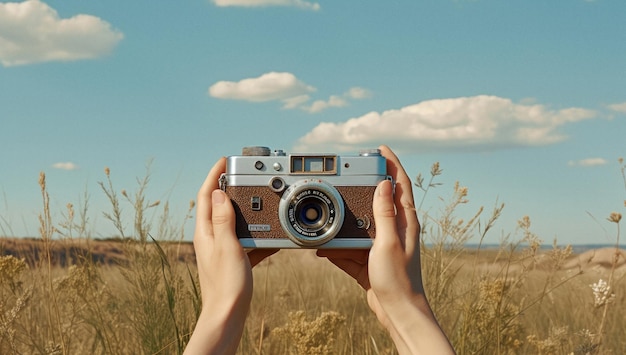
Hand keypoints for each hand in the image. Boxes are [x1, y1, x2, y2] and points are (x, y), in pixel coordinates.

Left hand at [185, 157, 274, 354]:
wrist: (228, 316)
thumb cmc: (226, 285)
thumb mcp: (227, 246)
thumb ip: (223, 219)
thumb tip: (217, 193)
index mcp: (205, 233)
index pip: (205, 196)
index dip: (213, 176)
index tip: (224, 160)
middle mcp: (210, 239)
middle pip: (217, 206)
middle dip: (228, 187)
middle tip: (241, 173)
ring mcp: (222, 250)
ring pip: (232, 222)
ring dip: (243, 209)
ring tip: (257, 198)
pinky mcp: (233, 261)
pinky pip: (246, 241)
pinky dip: (256, 235)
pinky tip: (270, 236)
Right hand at [317, 145, 453, 353]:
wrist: (397, 313)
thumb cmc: (398, 280)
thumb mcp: (388, 243)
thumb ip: (385, 214)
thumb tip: (384, 183)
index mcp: (404, 221)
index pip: (400, 184)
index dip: (392, 163)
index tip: (380, 148)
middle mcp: (395, 230)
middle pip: (377, 200)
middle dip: (361, 187)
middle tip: (345, 175)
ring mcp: (381, 244)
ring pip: (359, 223)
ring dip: (343, 220)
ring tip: (326, 214)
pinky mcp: (370, 259)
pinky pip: (350, 246)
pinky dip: (337, 246)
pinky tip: (323, 248)